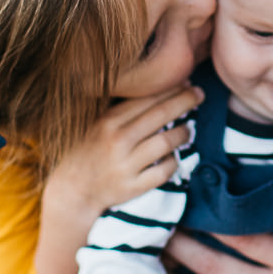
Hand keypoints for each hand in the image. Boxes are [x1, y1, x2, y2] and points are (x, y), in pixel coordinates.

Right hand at [36, 86, 201, 273]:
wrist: (72, 190)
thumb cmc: (87, 152)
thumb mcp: (96, 125)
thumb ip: (122, 110)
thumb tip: (157, 91)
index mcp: (108, 122)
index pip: (147, 99)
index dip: (171, 88)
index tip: (187, 83)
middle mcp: (117, 141)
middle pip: (160, 115)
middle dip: (185, 102)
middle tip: (200, 95)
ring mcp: (125, 165)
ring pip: (166, 143)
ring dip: (183, 132)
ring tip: (188, 129)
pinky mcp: (133, 187)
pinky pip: (164, 171)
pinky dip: (174, 162)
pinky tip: (175, 156)